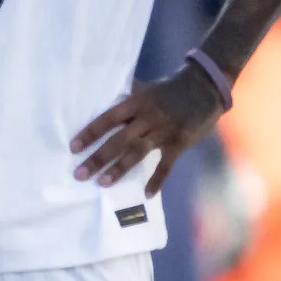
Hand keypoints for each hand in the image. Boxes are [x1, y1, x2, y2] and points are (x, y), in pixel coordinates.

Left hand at [71, 63, 221, 196]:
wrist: (206, 86)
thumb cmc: (172, 87)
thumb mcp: (148, 88)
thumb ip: (129, 99)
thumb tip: (106, 101)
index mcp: (137, 102)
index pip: (108, 119)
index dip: (91, 133)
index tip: (74, 148)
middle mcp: (147, 117)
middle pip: (118, 140)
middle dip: (98, 158)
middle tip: (79, 174)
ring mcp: (163, 131)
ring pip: (137, 153)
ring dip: (119, 169)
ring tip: (102, 183)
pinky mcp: (179, 143)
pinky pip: (166, 165)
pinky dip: (157, 180)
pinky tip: (147, 194)